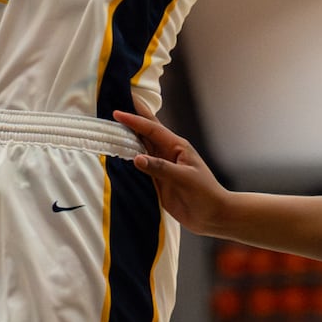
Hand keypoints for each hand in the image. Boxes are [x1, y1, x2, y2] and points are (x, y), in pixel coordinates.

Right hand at [114, 110, 229, 234]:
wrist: (211, 215)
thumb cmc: (205, 194)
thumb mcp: (184, 178)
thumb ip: (160, 168)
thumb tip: (137, 158)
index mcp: (176, 147)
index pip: (152, 129)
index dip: (135, 120)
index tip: (117, 113)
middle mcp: (167, 153)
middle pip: (145, 132)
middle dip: (132, 119)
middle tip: (115, 106)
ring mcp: (161, 166)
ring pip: (140, 147)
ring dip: (127, 137)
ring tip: (111, 127)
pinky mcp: (157, 180)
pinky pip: (140, 165)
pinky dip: (128, 159)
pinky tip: (118, 154)